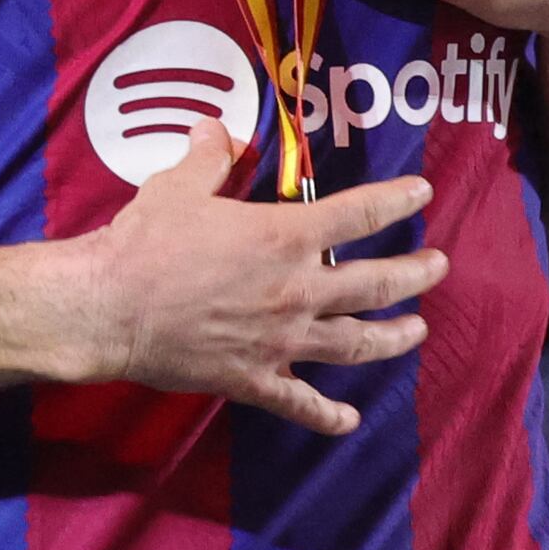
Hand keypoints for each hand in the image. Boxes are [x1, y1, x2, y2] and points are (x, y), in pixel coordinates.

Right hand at [46, 130, 438, 433]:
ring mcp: (280, 340)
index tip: (422, 194)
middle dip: (414, 274)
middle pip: (374, 283)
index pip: (358, 214)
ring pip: (355, 343)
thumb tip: (216, 129)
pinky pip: (301, 402)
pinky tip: (350, 420)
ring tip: (416, 331)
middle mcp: (296, 290)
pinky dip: (328, 415)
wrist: (110, 307)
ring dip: (393, 337)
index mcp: (284, 236)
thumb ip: (209, 156)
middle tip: (438, 267)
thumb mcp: (179, 184)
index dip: (396, 201)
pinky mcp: (254, 379)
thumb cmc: (145, 240)